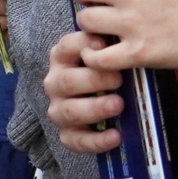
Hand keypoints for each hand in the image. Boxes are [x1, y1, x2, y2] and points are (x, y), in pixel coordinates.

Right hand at [45, 29, 123, 154]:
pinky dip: (95, 140)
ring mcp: (58, 109)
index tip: (103, 44)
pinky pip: (75, 141)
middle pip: (67, 81)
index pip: (66, 46)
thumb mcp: (106, 57)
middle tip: (118, 80)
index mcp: (62, 58)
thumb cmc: (106, 74)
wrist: (96, 103)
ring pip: (69, 111)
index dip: (82, 44)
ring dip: (94, 108)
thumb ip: (109, 48)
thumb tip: (122, 38)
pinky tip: (115, 136)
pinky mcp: (67, 134)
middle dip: (93, 80)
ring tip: (118, 105)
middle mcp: (55, 83)